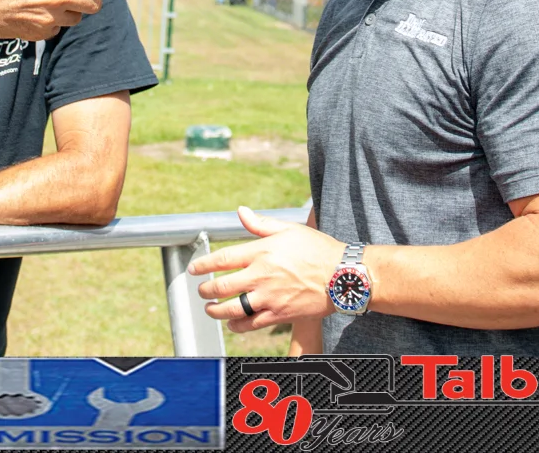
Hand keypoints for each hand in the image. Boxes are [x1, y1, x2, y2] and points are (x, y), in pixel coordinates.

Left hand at [188, 207, 343, 332]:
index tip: (194, 269)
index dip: (203, 265)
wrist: (344, 276)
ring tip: (210, 308)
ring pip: (231, 309)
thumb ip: (261, 224)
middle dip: (205, 290)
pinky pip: (250, 324)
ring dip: (215, 310)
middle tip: (201, 290)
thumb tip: (240, 212)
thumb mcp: (289, 229)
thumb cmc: (318, 249)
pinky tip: (231, 322)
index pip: (223, 259)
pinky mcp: (279, 315)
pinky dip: (236, 325)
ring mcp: (269, 298)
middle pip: (221, 286)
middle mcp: (261, 276)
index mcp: (262, 252)